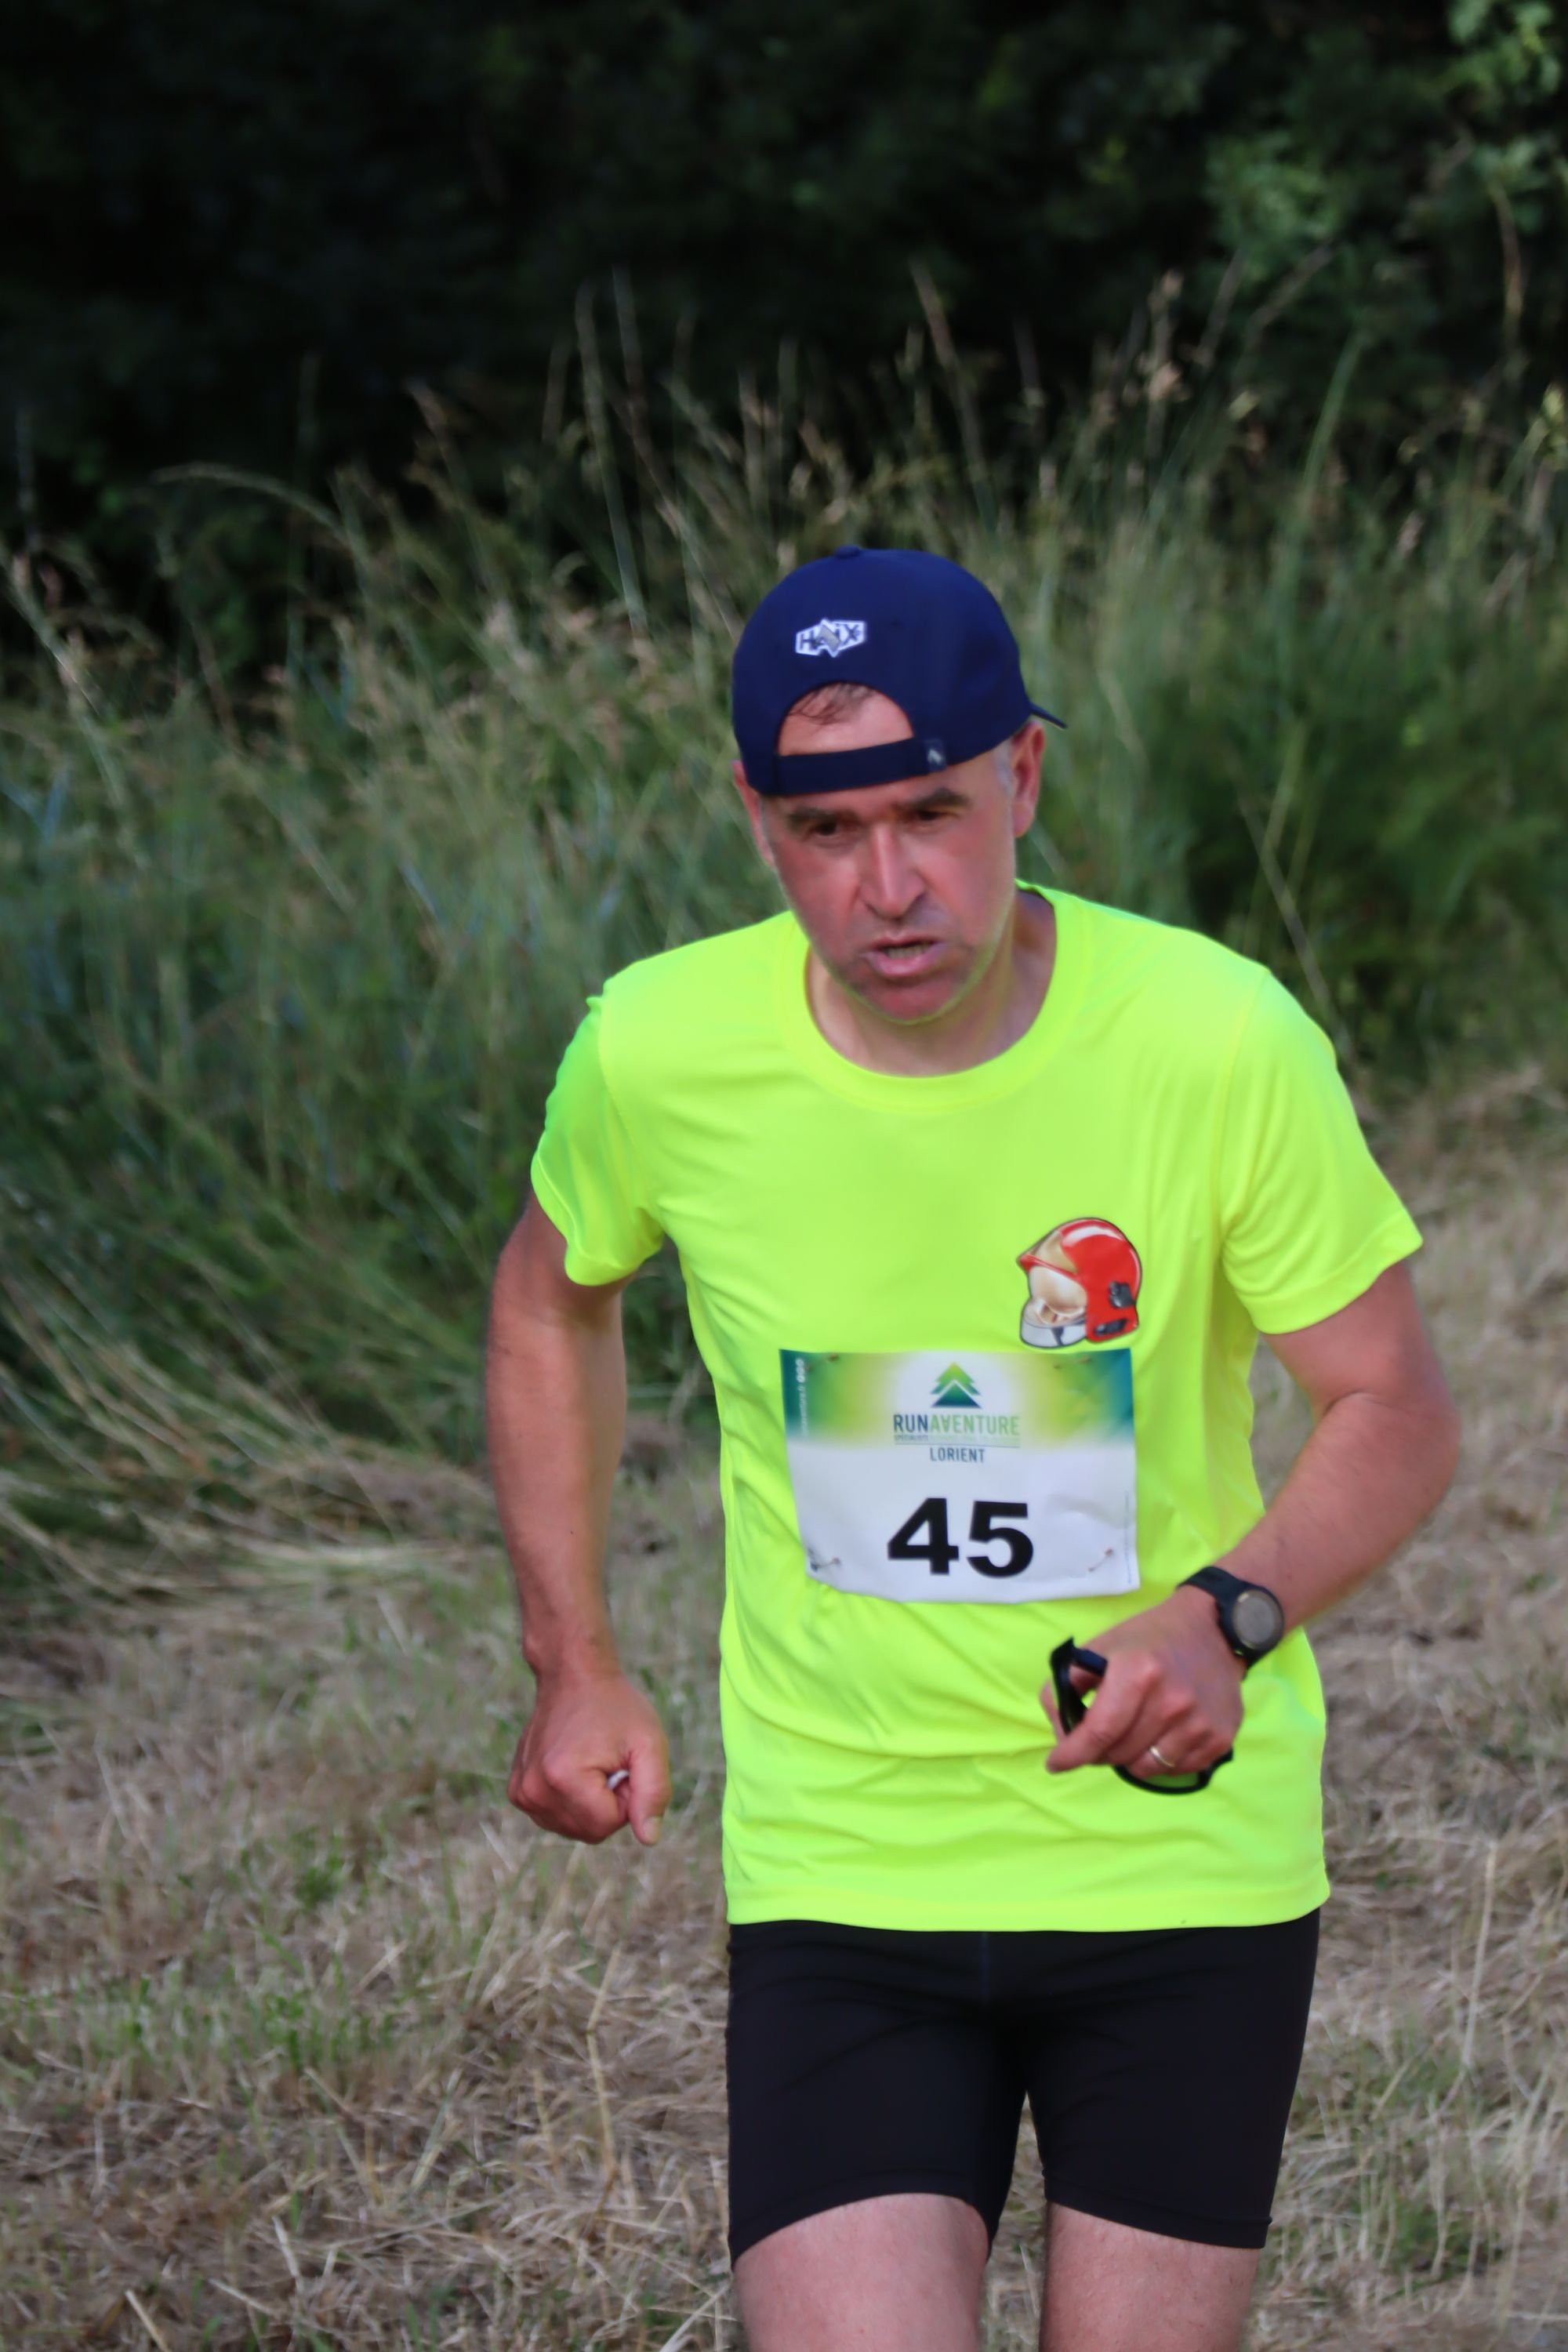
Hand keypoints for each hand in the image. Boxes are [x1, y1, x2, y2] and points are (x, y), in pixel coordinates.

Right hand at [508, 1667, 670, 1844]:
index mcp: (564, 1779)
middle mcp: (534, 1791)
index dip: (627, 1795)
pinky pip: (556, 1817)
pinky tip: (573, 1766)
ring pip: (573, 1828)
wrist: (572, 1676)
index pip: (610, 1823)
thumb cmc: (615, 1707)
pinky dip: (571, 1800)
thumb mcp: (648, 1742)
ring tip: (591, 1761)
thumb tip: (649, 1839)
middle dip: (609, 1803)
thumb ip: (654, 1793)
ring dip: (590, 1803)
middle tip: (610, 1761)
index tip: (623, 1762)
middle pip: (589, 1831)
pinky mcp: (518, 1792)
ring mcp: (522, 1793)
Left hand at [1040, 1587, 1242, 1779]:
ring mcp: (1199, 1723)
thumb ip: (1070, 1683)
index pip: (1098, 1731)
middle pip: (1118, 1753)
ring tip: (1131, 1733)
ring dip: (1129, 1758)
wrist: (1212, 1629)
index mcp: (1138, 1673)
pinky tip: (1160, 1736)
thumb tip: (1062, 1730)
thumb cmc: (1150, 1639)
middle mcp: (1171, 1701)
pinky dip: (1160, 1761)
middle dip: (1098, 1751)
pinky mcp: (1219, 1738)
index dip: (1071, 1753)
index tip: (1056, 1763)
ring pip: (1145, 1769)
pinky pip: (1176, 1771)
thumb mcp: (1103, 1646)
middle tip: (1100, 1735)